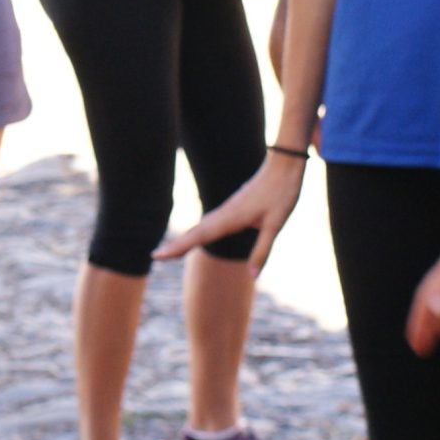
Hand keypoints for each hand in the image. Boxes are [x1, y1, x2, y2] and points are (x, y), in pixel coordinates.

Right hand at [154, 154, 304, 273]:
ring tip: (170, 250)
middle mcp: (224, 213)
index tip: (157, 255)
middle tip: (155, 256)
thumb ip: (263, 250)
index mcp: (231, 218)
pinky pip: (210, 221)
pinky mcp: (233, 206)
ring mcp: (228, 208)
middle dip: (176, 245)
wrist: (284, 164)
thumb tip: (252, 276)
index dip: (178, 247)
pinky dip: (198, 230)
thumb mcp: (276, 224)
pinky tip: (197, 235)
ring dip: (185, 238)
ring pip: (201, 225)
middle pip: (195, 232)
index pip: (199, 236)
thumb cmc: (282, 193)